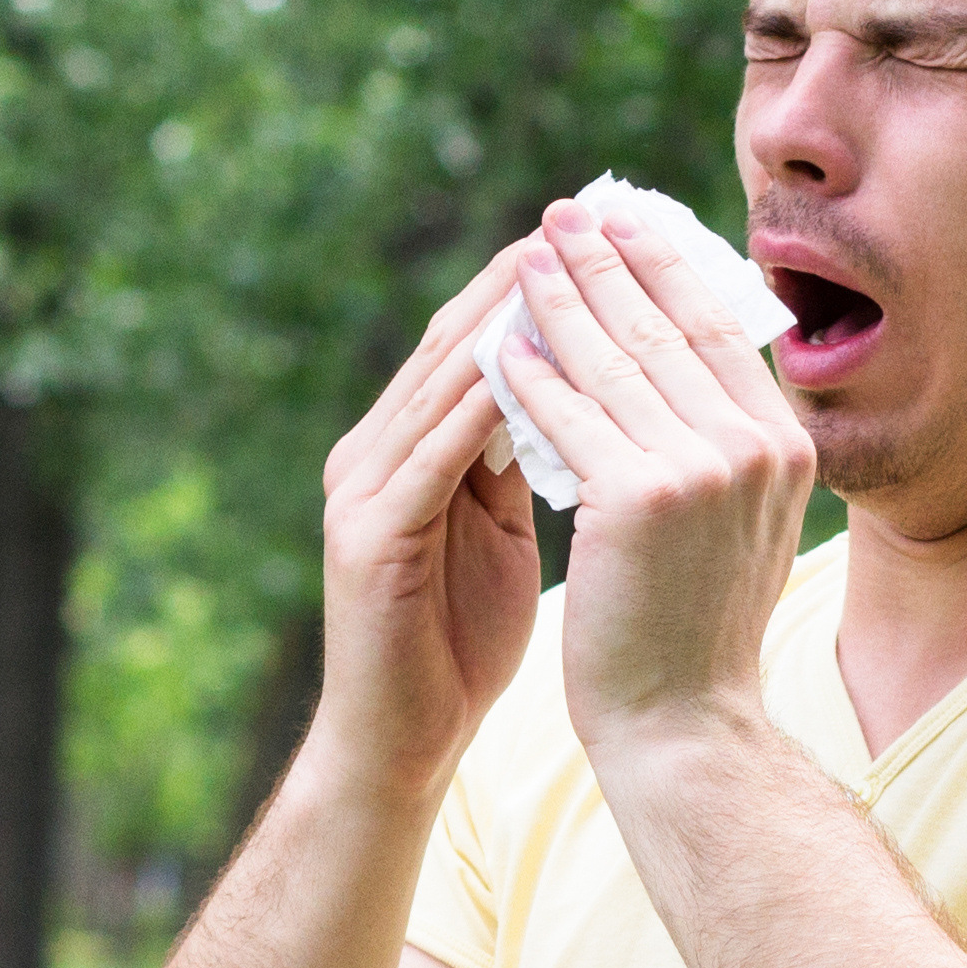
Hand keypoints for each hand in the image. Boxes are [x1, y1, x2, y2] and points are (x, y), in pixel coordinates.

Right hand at [305, 242, 543, 799]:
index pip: (473, 340)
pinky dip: (476, 409)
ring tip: (565, 273)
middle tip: (587, 223)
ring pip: (436, 384)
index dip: (535, 284)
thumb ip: (523, 457)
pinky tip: (527, 372)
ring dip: (503, 326)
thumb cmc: (461, 641)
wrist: (405, 744)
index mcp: (406, 446)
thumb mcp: (503, 529)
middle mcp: (371, 451)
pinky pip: (431, 457)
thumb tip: (588, 390)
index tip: (605, 237)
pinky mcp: (367, 537)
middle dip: (522, 281)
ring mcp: (361, 490)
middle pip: (450, 341)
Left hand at [496, 191, 816, 764]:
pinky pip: (570, 416)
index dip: (666, 270)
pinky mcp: (641, 496)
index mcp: (783, 446)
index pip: (716, 332)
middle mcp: (755, 447)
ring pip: (614, 361)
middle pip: (667, 328)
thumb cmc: (693, 628)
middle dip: (609, 262)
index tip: (625, 224)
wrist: (683, 725)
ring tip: (524, 257)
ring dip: (561, 300)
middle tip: (565, 212)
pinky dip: (529, 375)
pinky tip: (496, 344)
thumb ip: (722, 442)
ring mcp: (703, 469)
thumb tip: (687, 357)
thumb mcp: (733, 521)